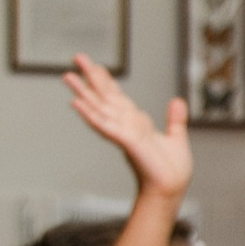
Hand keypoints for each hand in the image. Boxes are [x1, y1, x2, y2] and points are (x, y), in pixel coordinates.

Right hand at [64, 55, 190, 201]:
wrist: (171, 188)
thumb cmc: (170, 169)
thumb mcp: (176, 138)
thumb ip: (175, 119)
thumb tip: (177, 100)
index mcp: (136, 123)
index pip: (118, 97)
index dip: (107, 80)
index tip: (96, 65)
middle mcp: (125, 125)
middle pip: (104, 97)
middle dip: (91, 77)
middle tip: (76, 57)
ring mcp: (123, 133)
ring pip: (99, 108)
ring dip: (82, 92)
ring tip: (67, 76)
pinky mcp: (126, 142)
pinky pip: (105, 126)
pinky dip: (90, 115)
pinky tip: (76, 103)